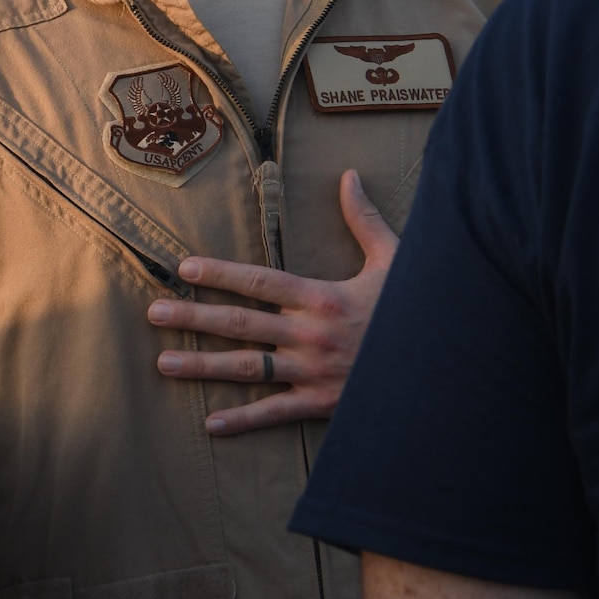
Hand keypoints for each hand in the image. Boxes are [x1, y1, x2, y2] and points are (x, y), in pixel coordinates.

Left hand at [147, 169, 396, 435]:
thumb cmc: (415, 309)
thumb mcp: (395, 260)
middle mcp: (311, 334)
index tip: (184, 268)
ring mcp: (313, 372)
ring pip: (248, 368)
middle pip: (240, 324)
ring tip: (163, 362)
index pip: (260, 282)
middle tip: (154, 312)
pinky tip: (211, 423)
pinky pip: (276, 412)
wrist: (445, 365)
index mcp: (323, 297)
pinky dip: (243, 419)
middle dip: (194, 317)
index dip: (220, 274)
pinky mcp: (323, 405)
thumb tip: (350, 176)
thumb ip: (365, 220)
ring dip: (203, 366)